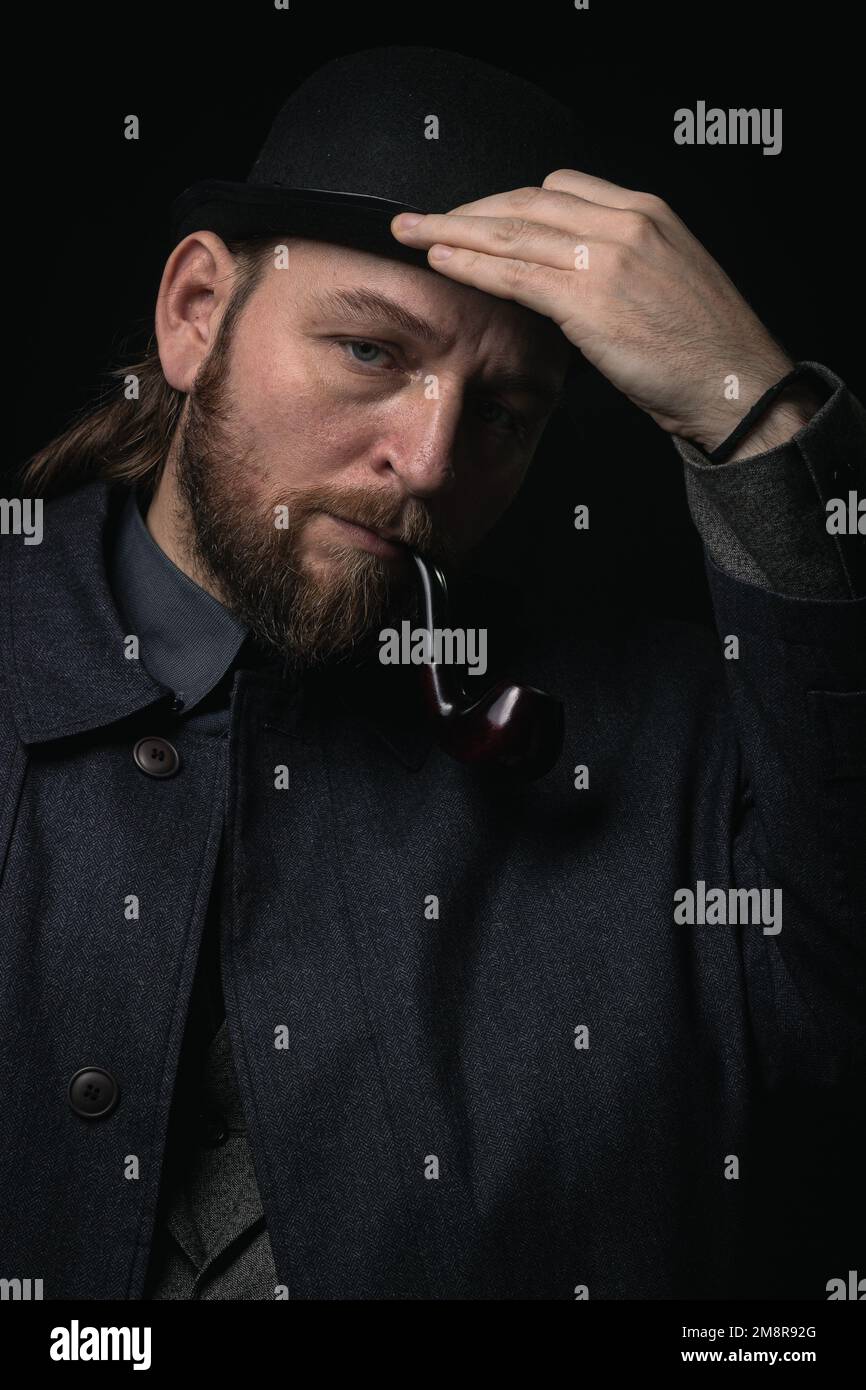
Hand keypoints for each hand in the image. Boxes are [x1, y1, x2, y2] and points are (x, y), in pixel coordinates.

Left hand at [391, 170, 797, 452]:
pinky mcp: (590, 299)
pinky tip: (440, 263)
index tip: (473, 215)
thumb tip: (571, 274)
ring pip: (511, 232)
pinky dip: (471, 265)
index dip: (506, 201)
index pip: (560, 187)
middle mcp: (625, 223)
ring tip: (411, 233)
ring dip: (452, 230)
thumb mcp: (668, 280)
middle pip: (526, 202)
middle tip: (422, 218)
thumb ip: (621, 263)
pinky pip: (515, 273)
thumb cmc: (704, 349)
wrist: (736, 384)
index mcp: (646, 212)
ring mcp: (607, 258)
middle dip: (467, 210)